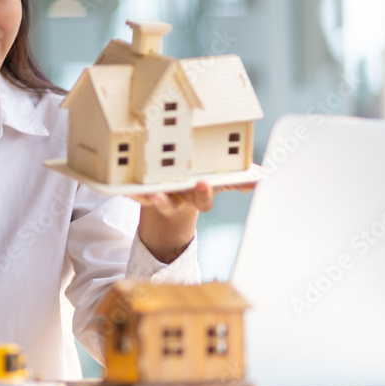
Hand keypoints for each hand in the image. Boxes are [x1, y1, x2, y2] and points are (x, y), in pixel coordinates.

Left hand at [127, 180, 254, 262]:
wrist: (169, 207)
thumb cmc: (195, 187)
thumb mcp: (216, 182)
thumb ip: (236, 180)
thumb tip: (260, 177)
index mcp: (197, 196)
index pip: (205, 198)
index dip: (205, 192)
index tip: (205, 183)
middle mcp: (179, 200)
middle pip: (182, 204)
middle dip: (188, 196)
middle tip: (190, 187)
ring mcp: (161, 200)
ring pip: (158, 203)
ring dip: (155, 200)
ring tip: (152, 194)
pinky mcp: (142, 197)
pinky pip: (134, 196)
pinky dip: (129, 192)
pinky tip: (124, 188)